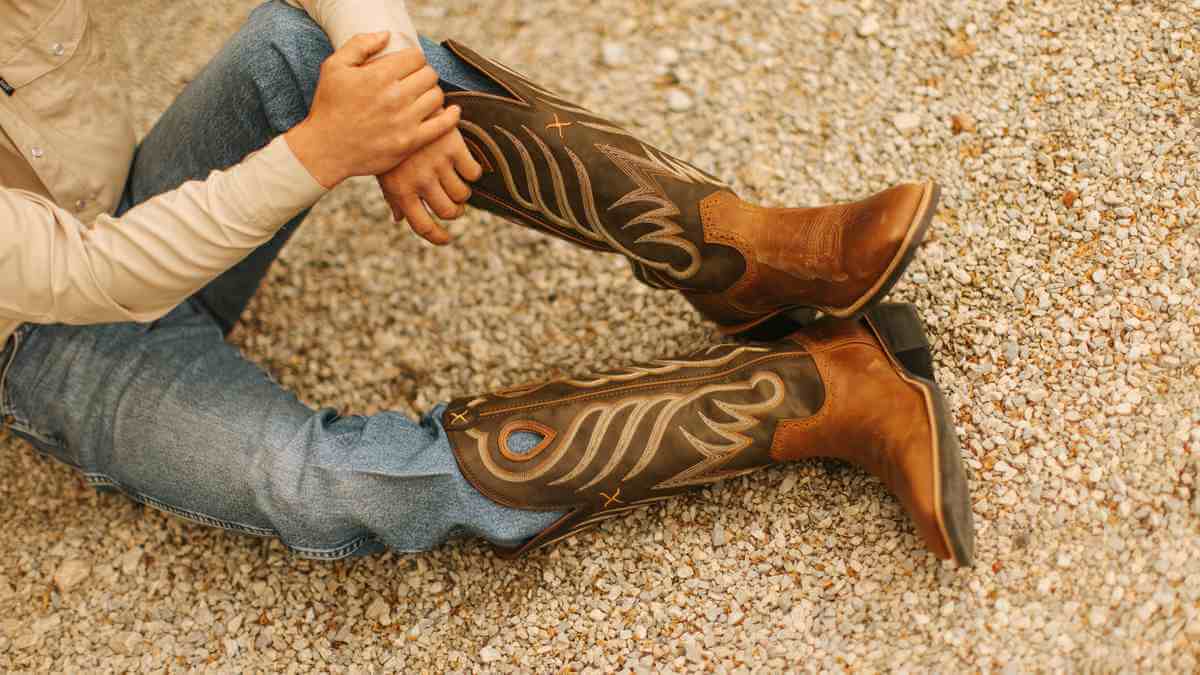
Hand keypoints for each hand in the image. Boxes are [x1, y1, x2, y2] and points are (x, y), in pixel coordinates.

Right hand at [284, 32, 460, 188]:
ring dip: (433, 94)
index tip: (408, 66)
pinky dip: (452, 116)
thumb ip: (360, 44)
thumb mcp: (334, 67)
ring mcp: (405, 120)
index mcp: (378, 75)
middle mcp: (395, 96)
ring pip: (437, 97)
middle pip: (429, 75)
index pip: (416, 57)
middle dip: (424, 75)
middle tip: (416, 81)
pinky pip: (443, 125)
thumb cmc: (329, 107)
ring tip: (423, 97)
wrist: (325, 150)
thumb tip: (387, 35)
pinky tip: (452, 111)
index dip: (413, 59)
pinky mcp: (410, 142)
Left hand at [379, 128, 482, 244]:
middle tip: (455, 205)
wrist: (397, 101)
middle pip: (448, 212)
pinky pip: (473, 173)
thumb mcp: (383, 170)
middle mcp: (420, 181)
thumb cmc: (388, 139)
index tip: (446, 239)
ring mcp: (437, 165)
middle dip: (454, 211)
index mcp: (401, 191)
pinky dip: (472, 172)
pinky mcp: (453, 147)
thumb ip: (392, 196)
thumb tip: (398, 219)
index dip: (438, 237)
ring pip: (463, 194)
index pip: (423, 226)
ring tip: (458, 182)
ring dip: (463, 192)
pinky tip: (465, 164)